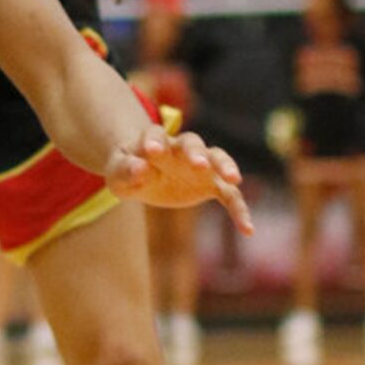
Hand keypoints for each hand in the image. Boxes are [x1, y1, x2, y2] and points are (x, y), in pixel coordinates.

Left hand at [106, 125, 251, 233]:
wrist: (142, 175)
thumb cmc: (127, 172)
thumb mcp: (117, 175)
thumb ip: (125, 170)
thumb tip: (140, 168)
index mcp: (153, 141)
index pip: (155, 134)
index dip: (154, 141)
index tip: (152, 150)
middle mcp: (180, 149)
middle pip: (192, 143)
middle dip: (196, 153)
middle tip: (199, 164)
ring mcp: (200, 165)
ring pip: (217, 159)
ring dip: (226, 167)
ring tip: (234, 180)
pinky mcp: (211, 184)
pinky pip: (229, 195)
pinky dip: (239, 210)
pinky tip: (247, 230)